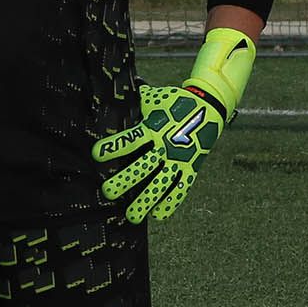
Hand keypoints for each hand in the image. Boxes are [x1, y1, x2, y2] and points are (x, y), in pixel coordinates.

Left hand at [92, 84, 226, 222]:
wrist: (210, 105)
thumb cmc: (177, 101)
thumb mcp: (156, 98)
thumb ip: (139, 101)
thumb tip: (121, 91)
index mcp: (154, 128)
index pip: (130, 140)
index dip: (114, 147)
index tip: (96, 154)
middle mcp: (165, 146)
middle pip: (142, 167)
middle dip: (125, 181)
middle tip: (108, 192)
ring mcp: (179, 158)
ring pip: (160, 184)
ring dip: (146, 201)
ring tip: (132, 216)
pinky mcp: (192, 167)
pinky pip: (181, 188)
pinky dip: (171, 202)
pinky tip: (158, 215)